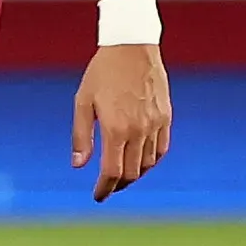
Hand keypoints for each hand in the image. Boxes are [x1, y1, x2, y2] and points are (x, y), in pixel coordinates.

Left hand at [73, 42, 170, 200]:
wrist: (132, 48)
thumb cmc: (101, 74)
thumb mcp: (82, 102)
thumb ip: (81, 136)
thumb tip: (79, 166)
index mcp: (115, 129)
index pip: (112, 172)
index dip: (104, 188)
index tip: (97, 196)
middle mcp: (139, 130)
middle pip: (131, 172)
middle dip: (117, 185)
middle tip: (106, 189)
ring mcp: (156, 124)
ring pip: (148, 164)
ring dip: (134, 175)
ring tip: (120, 177)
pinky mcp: (166, 117)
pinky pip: (161, 149)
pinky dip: (150, 161)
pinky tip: (139, 162)